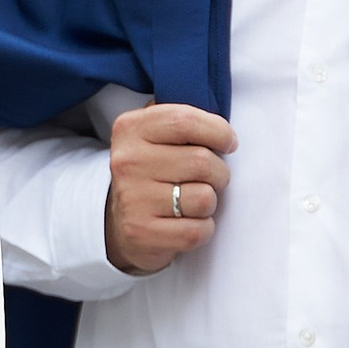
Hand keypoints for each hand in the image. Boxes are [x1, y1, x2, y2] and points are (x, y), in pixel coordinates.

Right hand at [105, 102, 236, 274]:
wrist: (119, 221)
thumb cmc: (152, 171)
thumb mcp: (155, 133)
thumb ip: (181, 118)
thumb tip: (220, 114)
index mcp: (131, 128)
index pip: (186, 120)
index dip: (219, 131)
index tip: (229, 143)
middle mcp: (127, 161)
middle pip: (202, 161)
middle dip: (219, 173)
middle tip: (210, 178)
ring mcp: (132, 199)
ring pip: (204, 198)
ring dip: (210, 203)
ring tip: (193, 201)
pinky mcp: (142, 233)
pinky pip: (197, 231)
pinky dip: (202, 229)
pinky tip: (187, 223)